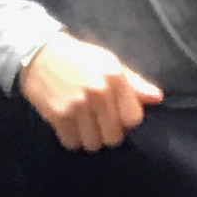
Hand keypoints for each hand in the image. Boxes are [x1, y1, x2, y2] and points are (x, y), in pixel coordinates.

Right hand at [19, 35, 163, 151]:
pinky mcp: (58, 116)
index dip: (125, 120)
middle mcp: (98, 92)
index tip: (116, 114)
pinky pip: (72, 143)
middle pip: (114, 136)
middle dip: (107, 131)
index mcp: (114, 77)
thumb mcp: (108, 63)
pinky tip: (69, 123)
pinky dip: (71, 138)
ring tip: (83, 122)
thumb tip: (157, 98)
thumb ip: (133, 83)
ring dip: (89, 137)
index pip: (133, 119)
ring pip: (93, 144)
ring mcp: (77, 105)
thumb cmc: (79, 58)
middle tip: (97, 119)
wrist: (38, 53)